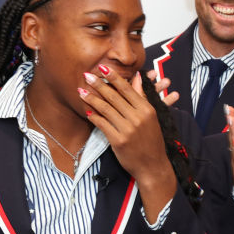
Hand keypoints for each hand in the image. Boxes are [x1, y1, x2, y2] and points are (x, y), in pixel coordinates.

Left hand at [81, 67, 175, 220]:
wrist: (153, 165)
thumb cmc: (152, 141)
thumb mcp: (151, 117)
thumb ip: (142, 98)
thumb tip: (138, 78)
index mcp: (147, 110)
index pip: (127, 89)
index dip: (114, 77)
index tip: (102, 68)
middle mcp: (138, 118)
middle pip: (114, 96)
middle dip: (98, 85)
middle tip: (86, 75)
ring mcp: (128, 130)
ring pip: (106, 109)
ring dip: (91, 99)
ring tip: (81, 91)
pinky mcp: (118, 141)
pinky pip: (102, 124)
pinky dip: (94, 116)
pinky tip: (86, 110)